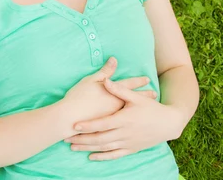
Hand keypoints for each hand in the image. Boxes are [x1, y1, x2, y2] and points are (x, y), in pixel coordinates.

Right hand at [63, 58, 155, 129]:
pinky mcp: (110, 127)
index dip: (138, 81)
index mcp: (113, 92)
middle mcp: (118, 105)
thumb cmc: (79, 97)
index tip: (148, 79)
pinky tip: (134, 121)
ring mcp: (115, 117)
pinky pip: (125, 123)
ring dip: (139, 109)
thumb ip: (105, 72)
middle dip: (144, 96)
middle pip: (134, 99)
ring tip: (147, 108)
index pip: (129, 85)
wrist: (71, 118)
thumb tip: (115, 59)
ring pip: (132, 112)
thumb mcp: (91, 80)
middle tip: (154, 94)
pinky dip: (131, 120)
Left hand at [65, 78, 181, 160]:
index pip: (102, 124)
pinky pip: (115, 155)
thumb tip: (106, 80)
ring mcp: (128, 143)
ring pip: (105, 147)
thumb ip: (119, 89)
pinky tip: (91, 156)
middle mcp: (125, 133)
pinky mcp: (132, 149)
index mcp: (124, 119)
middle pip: (100, 138)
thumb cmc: (152, 108)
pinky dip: (102, 156)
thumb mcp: (136, 98)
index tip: (75, 125)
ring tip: (73, 146)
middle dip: (83, 139)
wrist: (169, 124)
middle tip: (67, 138)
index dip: (88, 125)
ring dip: (88, 148)